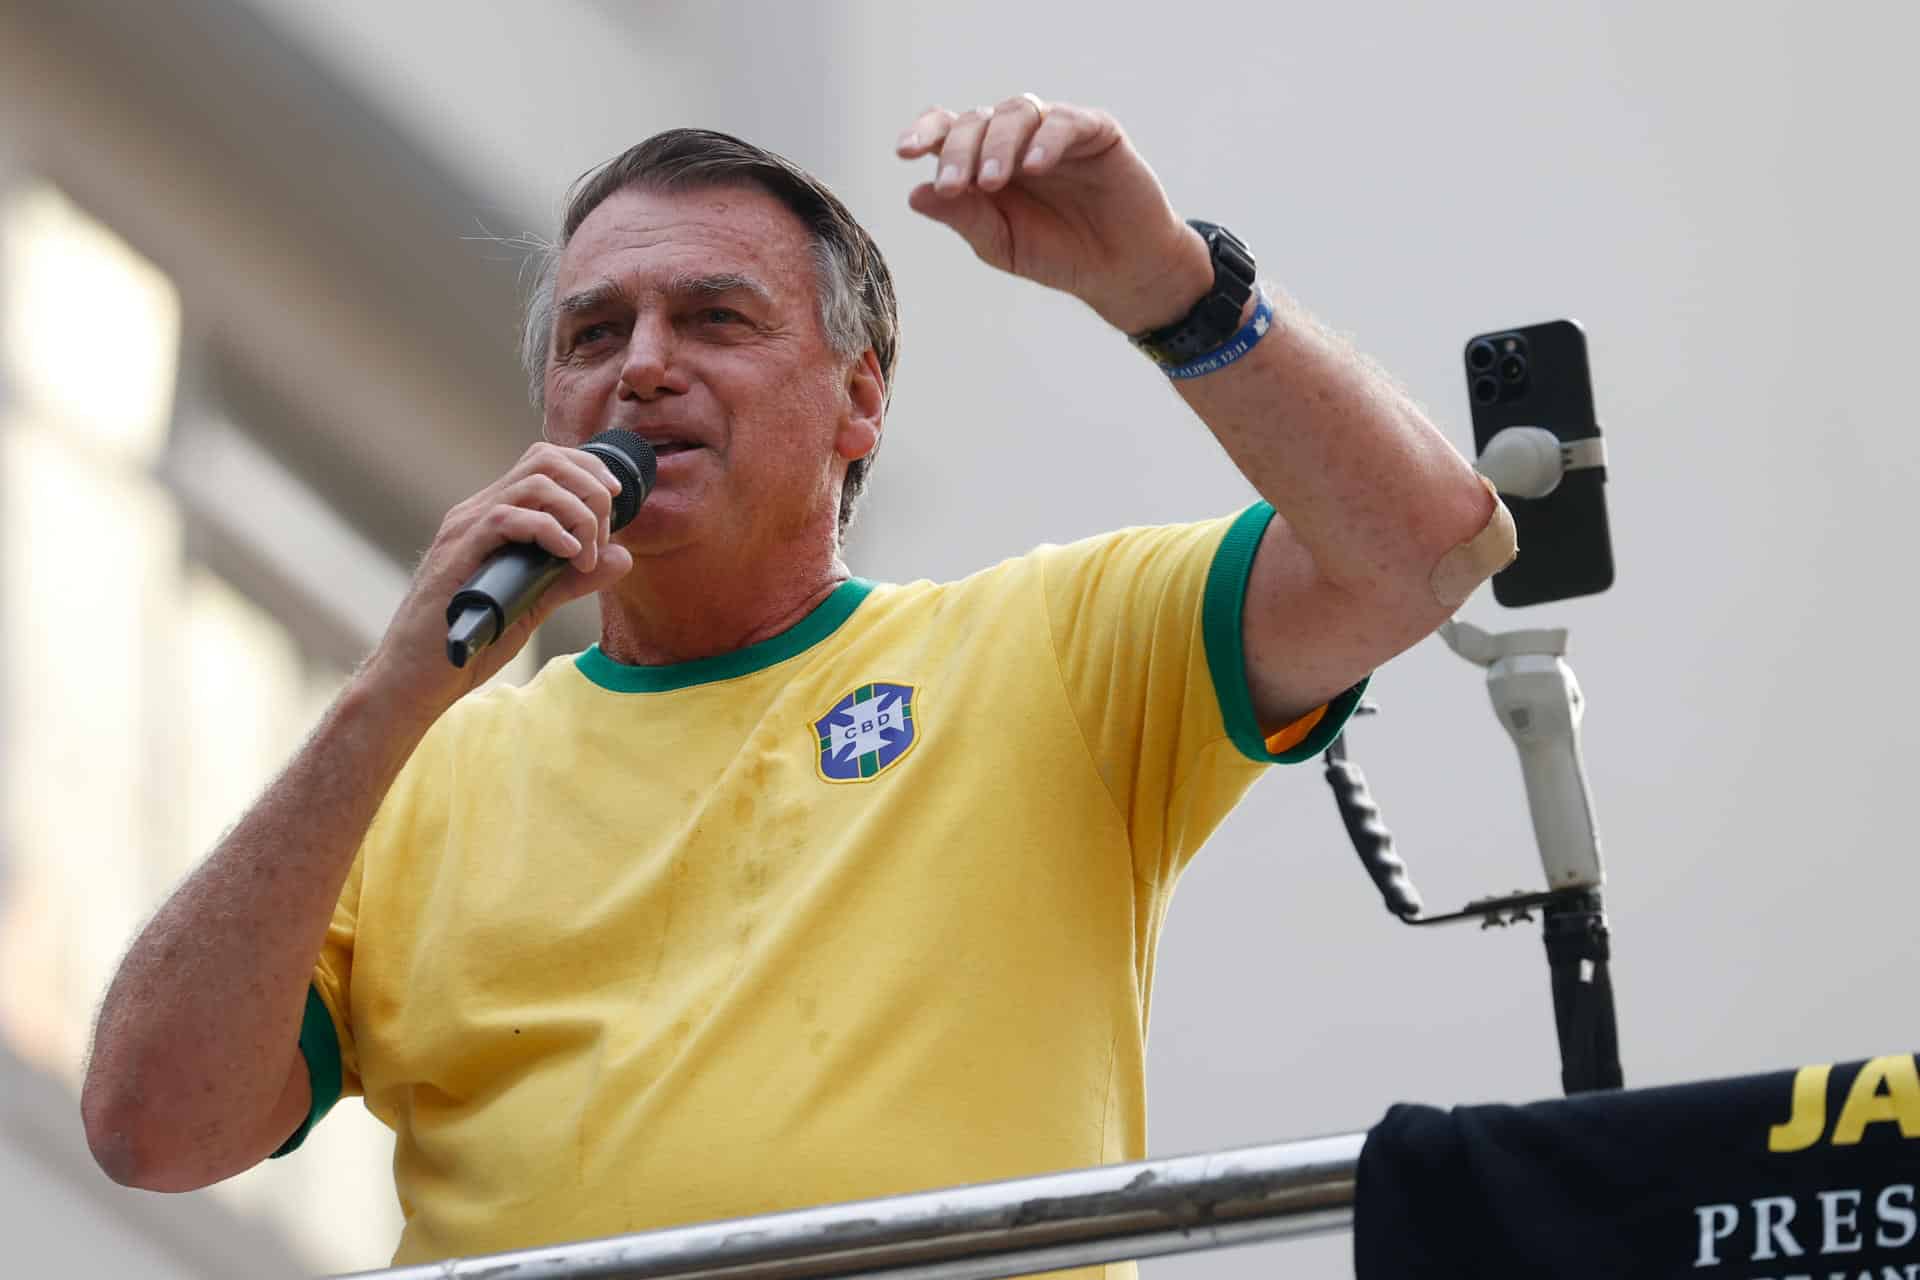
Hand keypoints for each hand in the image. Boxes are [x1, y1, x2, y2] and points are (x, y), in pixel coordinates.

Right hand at [360, 442, 634, 719]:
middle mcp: (478, 512)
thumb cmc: (471, 641)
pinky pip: (507, 518)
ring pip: (533, 483)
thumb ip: (575, 579)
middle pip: (545, 460)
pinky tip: (568, 555)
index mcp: (495, 516)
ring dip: (576, 512)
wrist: (417, 677)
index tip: (616, 502)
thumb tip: (621, 556)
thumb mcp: (536, 603)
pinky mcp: (457, 553)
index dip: (588, 470)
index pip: (545, 462)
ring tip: (585, 554)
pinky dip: (548, 530)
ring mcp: (465, 529)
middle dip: (590, 488)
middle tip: (603, 534)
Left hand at [896, 95, 1213, 333]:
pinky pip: (1066, 121)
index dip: (926, 133)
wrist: (1119, 271)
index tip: (905, 153)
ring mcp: (1055, 131)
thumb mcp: (1001, 244)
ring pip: (1017, 113)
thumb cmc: (1056, 255)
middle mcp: (1016, 138)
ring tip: (992, 182)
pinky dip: (1046, 140)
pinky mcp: (1096, 131)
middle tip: (952, 186)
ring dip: (998, 144)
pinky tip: (1033, 166)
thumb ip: (964, 218)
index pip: (948, 129)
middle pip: (977, 120)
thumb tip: (914, 195)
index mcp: (985, 160)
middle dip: (959, 151)